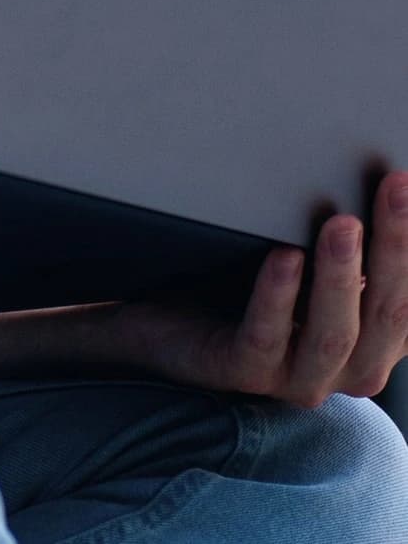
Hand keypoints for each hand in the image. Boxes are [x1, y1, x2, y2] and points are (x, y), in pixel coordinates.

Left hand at [113, 172, 407, 406]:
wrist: (172, 327)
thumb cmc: (255, 279)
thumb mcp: (315, 258)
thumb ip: (356, 240)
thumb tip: (392, 183)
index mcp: (378, 340)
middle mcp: (350, 367)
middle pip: (385, 312)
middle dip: (393, 246)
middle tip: (395, 186)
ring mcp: (298, 376)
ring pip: (332, 333)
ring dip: (339, 274)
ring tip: (343, 223)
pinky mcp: (244, 372)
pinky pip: (265, 337)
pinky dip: (277, 296)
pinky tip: (284, 257)